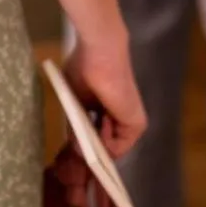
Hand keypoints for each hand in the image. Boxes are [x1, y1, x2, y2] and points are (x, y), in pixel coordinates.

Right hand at [62, 32, 146, 158]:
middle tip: (73, 154)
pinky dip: (104, 148)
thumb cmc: (84, 67)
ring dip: (94, 150)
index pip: (95, 135)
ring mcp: (128, 121)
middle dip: (88, 153)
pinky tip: (95, 134)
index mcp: (104, 108)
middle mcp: (118, 115)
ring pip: (111, 147)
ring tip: (82, 140)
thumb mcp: (74, 100)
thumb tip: (74, 146)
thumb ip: (75, 122)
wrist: (100, 52)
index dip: (82, 145)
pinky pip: (119, 147)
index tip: (69, 152)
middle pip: (104, 144)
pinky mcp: (136, 124)